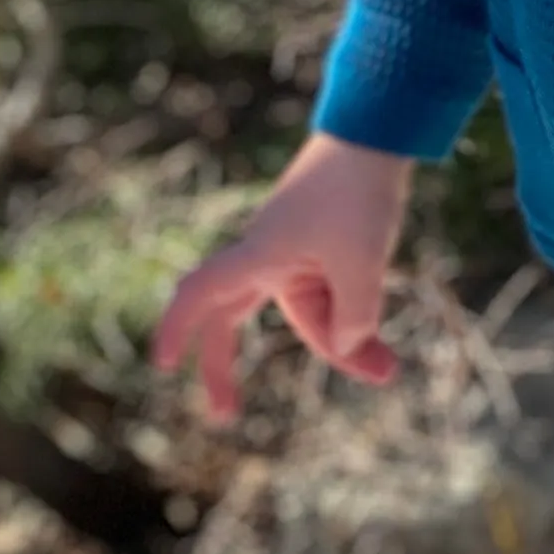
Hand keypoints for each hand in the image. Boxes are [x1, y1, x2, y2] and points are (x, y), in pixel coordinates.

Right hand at [150, 132, 414, 426]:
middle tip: (224, 417)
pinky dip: (350, 322)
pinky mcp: (320, 250)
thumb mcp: (365, 264)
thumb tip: (350, 348)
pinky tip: (380, 347)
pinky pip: (327, 299)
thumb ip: (356, 317)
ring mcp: (293, 255)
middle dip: (228, 368)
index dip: (177, 328)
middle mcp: (266, 257)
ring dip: (342, 346)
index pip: (201, 294)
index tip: (163, 365)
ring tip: (389, 369)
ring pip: (305, 317)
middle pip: (231, 320)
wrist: (378, 135)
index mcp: (260, 255)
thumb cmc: (359, 192)